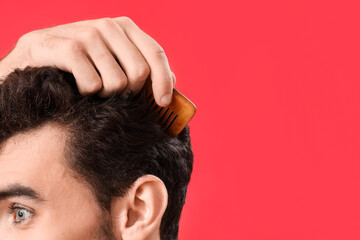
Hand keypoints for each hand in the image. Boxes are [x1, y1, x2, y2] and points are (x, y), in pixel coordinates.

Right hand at [0, 17, 174, 105]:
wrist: (36, 58)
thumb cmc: (81, 64)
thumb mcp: (114, 61)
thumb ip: (142, 69)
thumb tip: (172, 82)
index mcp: (125, 28)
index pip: (155, 53)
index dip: (164, 80)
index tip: (163, 102)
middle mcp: (109, 26)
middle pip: (139, 73)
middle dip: (129, 93)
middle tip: (113, 95)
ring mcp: (88, 34)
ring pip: (117, 83)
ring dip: (105, 95)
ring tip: (93, 88)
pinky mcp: (68, 47)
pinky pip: (93, 84)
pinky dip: (87, 94)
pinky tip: (78, 87)